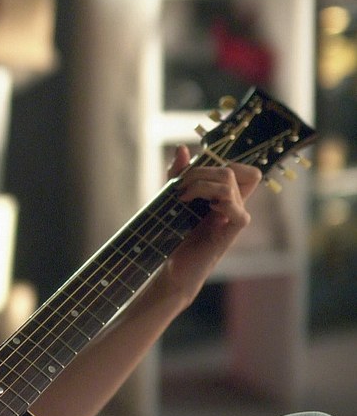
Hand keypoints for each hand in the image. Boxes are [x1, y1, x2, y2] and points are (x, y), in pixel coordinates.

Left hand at [160, 145, 261, 304]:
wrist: (174, 267)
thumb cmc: (176, 235)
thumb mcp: (173, 198)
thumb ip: (178, 174)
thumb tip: (182, 148)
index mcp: (224, 195)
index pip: (243, 169)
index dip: (220, 163)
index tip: (191, 174)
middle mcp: (233, 203)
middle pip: (233, 170)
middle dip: (201, 171)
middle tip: (180, 187)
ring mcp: (234, 217)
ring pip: (230, 184)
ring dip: (201, 185)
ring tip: (183, 198)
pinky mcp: (231, 233)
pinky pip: (239, 211)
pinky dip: (219, 203)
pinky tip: (203, 210)